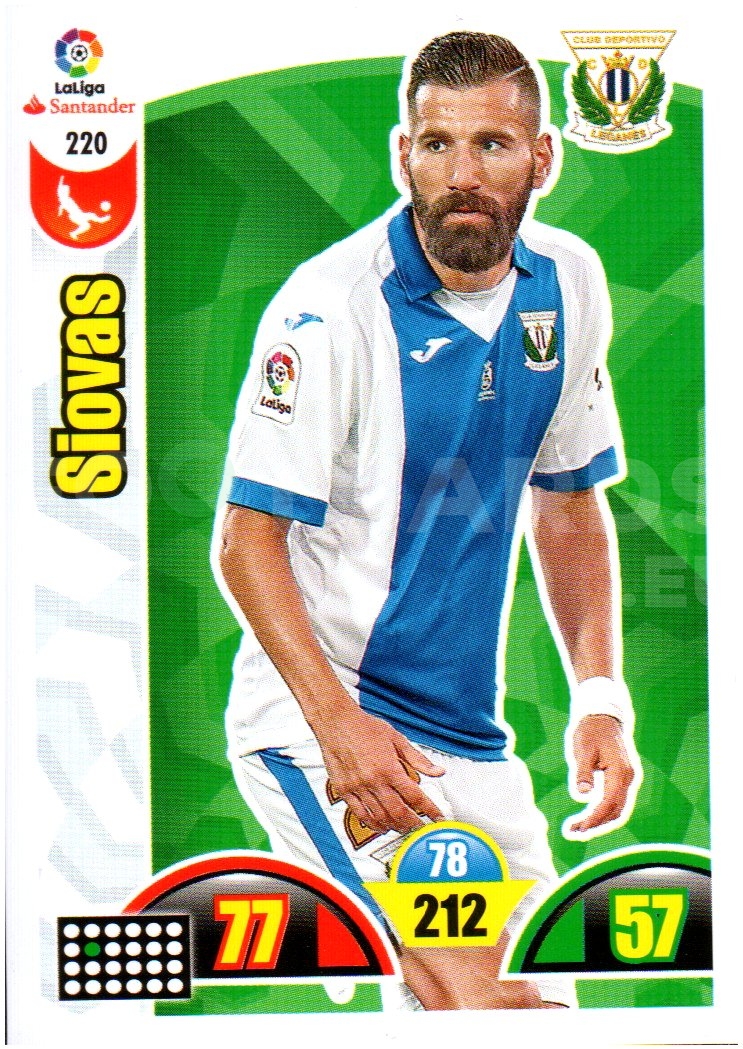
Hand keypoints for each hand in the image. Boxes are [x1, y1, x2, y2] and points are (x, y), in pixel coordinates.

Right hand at [313, 699, 445, 834]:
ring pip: (380, 817)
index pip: (415, 796)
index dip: (430, 810)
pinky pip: (360, 814)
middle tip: (421, 827)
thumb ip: (418, 759)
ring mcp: (358, 787)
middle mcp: (374, 781)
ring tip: (404, 828)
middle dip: (413, 823)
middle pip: (399, 812)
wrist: (337, 722)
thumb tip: (438, 771)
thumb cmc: (365, 727)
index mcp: (390, 768)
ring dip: (395, 826)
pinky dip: (373, 824)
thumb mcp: (397, 739)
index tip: (437, 817)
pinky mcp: (344, 790)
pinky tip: (381, 826)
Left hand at [566, 714, 637, 834]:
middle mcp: (628, 778)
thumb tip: (583, 795)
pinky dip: (602, 811)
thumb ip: (583, 772)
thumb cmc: (590, 731)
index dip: (594, 818)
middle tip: (573, 832)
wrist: (603, 716)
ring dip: (599, 821)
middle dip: (596, 824)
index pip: (609, 803)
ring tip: (577, 828)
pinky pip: (615, 800)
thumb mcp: (583, 749)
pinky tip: (587, 816)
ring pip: (617, 808)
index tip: (579, 828)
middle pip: (615, 811)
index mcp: (620, 772)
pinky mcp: (622, 778)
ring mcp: (627, 779)